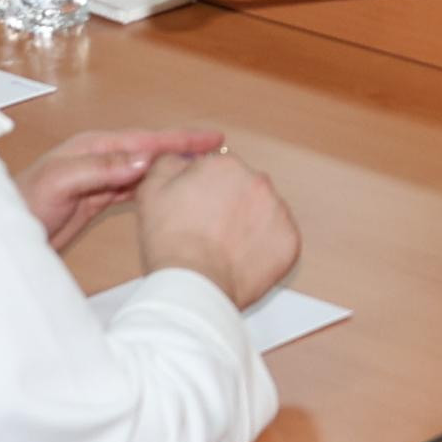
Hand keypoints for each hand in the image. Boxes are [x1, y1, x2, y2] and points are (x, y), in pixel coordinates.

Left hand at [19, 126, 221, 246]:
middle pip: (150, 151)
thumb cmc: (21, 206)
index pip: (145, 140)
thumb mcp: (60, 183)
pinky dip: (155, 189)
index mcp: (92, 148)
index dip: (180, 140)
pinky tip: (169, 193)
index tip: (210, 138)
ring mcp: (97, 180)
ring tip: (201, 170)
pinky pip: (133, 190)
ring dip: (171, 169)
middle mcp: (97, 159)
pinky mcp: (94, 200)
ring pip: (144, 170)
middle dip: (183, 150)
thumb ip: (100, 169)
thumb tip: (142, 159)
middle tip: (217, 151)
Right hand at [132, 151, 300, 307]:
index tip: (199, 211)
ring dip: (249, 224)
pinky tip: (242, 259)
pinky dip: (264, 248)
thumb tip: (181, 158)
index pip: (219, 170)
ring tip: (225, 248)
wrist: (192, 283)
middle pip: (244, 188)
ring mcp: (277, 211)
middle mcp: (257, 181)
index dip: (206, 192)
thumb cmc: (171, 242)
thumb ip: (169, 163)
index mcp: (226, 164)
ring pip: (263, 212)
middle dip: (230, 205)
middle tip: (210, 232)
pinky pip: (278, 239)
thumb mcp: (152, 189)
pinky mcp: (289, 240)